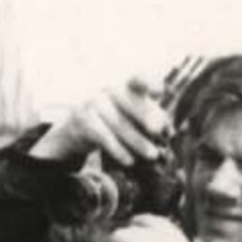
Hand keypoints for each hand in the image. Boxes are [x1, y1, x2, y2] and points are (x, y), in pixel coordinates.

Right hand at [36, 82, 174, 166]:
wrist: (75, 127)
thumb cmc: (111, 118)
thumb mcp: (129, 111)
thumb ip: (148, 114)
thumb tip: (166, 129)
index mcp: (125, 85)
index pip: (138, 80)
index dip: (149, 83)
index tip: (160, 92)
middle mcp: (109, 90)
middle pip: (131, 102)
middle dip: (146, 116)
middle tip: (159, 130)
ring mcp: (94, 104)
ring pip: (120, 124)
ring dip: (138, 141)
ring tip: (152, 154)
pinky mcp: (84, 121)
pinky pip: (104, 137)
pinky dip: (118, 151)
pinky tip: (129, 161)